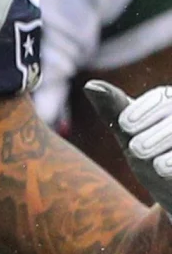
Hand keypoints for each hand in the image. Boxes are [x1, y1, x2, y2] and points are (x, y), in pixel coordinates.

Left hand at [85, 81, 171, 214]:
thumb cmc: (150, 156)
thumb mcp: (130, 135)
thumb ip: (114, 110)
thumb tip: (90, 85)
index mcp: (170, 104)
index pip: (162, 98)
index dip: (144, 110)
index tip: (124, 125)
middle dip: (156, 132)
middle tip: (136, 150)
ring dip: (166, 143)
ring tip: (153, 163)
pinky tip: (165, 169)